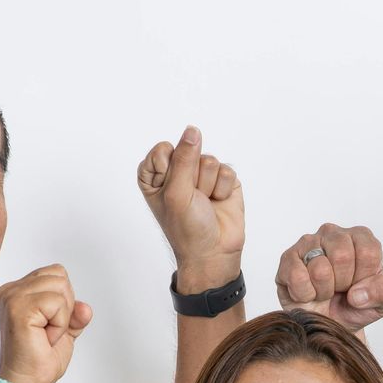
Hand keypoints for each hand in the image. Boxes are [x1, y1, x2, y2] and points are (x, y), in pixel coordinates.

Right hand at [0, 265, 91, 382]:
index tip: (49, 324)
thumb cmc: (40, 358)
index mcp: (17, 290)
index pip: (55, 273)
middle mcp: (11, 290)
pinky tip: (45, 337)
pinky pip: (57, 302)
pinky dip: (60, 323)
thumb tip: (85, 308)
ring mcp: (12, 297)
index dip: (64, 300)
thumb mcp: (66, 328)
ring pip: (60, 286)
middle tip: (48, 331)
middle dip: (65, 306)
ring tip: (46, 334)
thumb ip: (75, 312)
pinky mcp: (18, 308)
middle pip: (59, 275)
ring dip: (62, 316)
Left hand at [137, 126, 242, 291]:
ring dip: (208, 186)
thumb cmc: (186, 228)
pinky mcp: (223, 180)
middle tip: (192, 200)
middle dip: (192, 178)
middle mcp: (178, 171)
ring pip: (209, 160)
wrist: (213, 252)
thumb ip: (184, 158)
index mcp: (155, 174)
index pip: (163, 149)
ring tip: (205, 204)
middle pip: (189, 151)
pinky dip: (223, 189)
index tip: (172, 192)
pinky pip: (227, 170)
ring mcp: (202, 175)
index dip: (171, 170)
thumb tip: (192, 130)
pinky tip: (218, 203)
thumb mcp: (177, 192)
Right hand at [274, 224, 382, 330]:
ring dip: (324, 291)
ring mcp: (308, 243)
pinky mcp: (287, 259)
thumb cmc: (356, 307)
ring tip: (324, 291)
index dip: (365, 278)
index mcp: (361, 237)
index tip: (360, 284)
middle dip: (343, 284)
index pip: (369, 252)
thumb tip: (358, 294)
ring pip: (320, 269)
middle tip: (340, 289)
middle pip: (342, 256)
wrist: (330, 325)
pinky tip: (308, 293)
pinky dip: (305, 294)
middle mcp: (333, 233)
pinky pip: (298, 277)